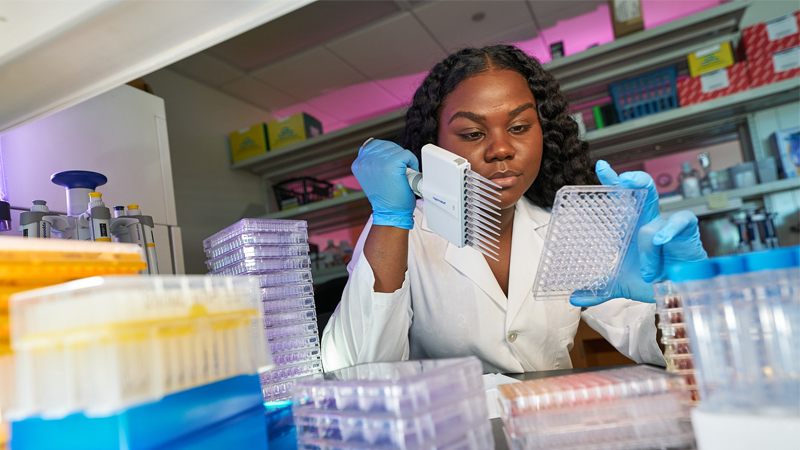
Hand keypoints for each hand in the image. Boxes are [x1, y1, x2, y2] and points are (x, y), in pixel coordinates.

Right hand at [351, 138, 419, 229]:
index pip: (373, 145)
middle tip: (398, 171)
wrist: (391, 213)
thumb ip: (371, 162)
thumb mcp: (371, 178)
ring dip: (403, 160)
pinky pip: (407, 155)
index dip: (386, 154)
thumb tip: (381, 148)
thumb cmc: (385, 197)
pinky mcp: (391, 164)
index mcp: (358, 164)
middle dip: (395, 156)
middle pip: (386, 145)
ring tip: (401, 173)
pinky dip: (412, 162)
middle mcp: (365, 161)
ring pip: (397, 150)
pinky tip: (409, 172)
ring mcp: (377, 162)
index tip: (390, 166)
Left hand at [569, 160, 706, 306]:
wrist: (677, 293)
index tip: (602, 166)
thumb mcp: (619, 286)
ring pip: (655, 221)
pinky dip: (669, 232)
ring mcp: (667, 225)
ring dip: (649, 245)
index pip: (620, 199)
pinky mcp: (686, 231)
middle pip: (642, 191)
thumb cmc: (650, 280)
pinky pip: (680, 222)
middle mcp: (648, 221)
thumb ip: (596, 290)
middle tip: (624, 179)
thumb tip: (573, 298)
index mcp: (630, 227)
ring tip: (648, 271)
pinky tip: (661, 243)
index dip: (613, 181)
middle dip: (634, 180)